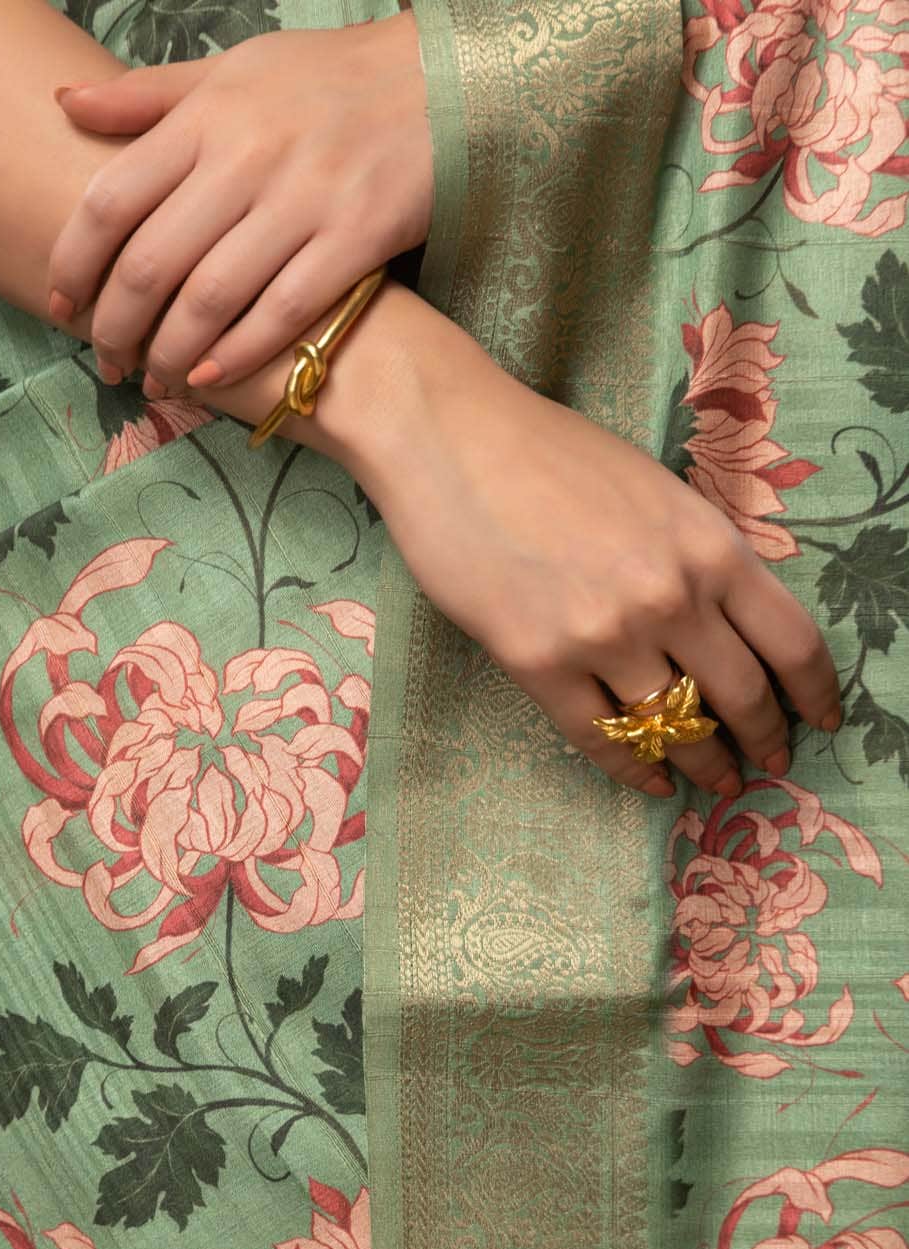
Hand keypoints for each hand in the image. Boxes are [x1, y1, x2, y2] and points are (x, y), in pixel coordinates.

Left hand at [45, 14, 431, 395]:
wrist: (443, 84)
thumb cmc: (327, 81)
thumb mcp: (235, 71)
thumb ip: (150, 98)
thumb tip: (64, 104)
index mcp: (208, 116)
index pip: (112, 198)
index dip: (75, 261)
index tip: (63, 303)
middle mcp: (248, 156)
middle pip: (152, 262)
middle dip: (117, 327)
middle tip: (108, 361)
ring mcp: (304, 199)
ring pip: (211, 298)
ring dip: (172, 355)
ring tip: (156, 383)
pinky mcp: (356, 237)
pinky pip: (283, 311)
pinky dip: (239, 353)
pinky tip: (212, 378)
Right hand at [320, 291, 839, 798]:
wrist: (454, 440)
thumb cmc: (554, 455)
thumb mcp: (660, 494)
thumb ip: (701, 557)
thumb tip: (730, 629)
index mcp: (709, 547)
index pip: (792, 643)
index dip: (815, 695)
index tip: (820, 722)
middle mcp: (669, 598)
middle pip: (742, 698)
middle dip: (762, 742)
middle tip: (766, 766)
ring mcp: (604, 636)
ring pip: (674, 728)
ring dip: (701, 766)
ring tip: (710, 781)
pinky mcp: (539, 665)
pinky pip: (601, 739)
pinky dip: (633, 770)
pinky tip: (648, 783)